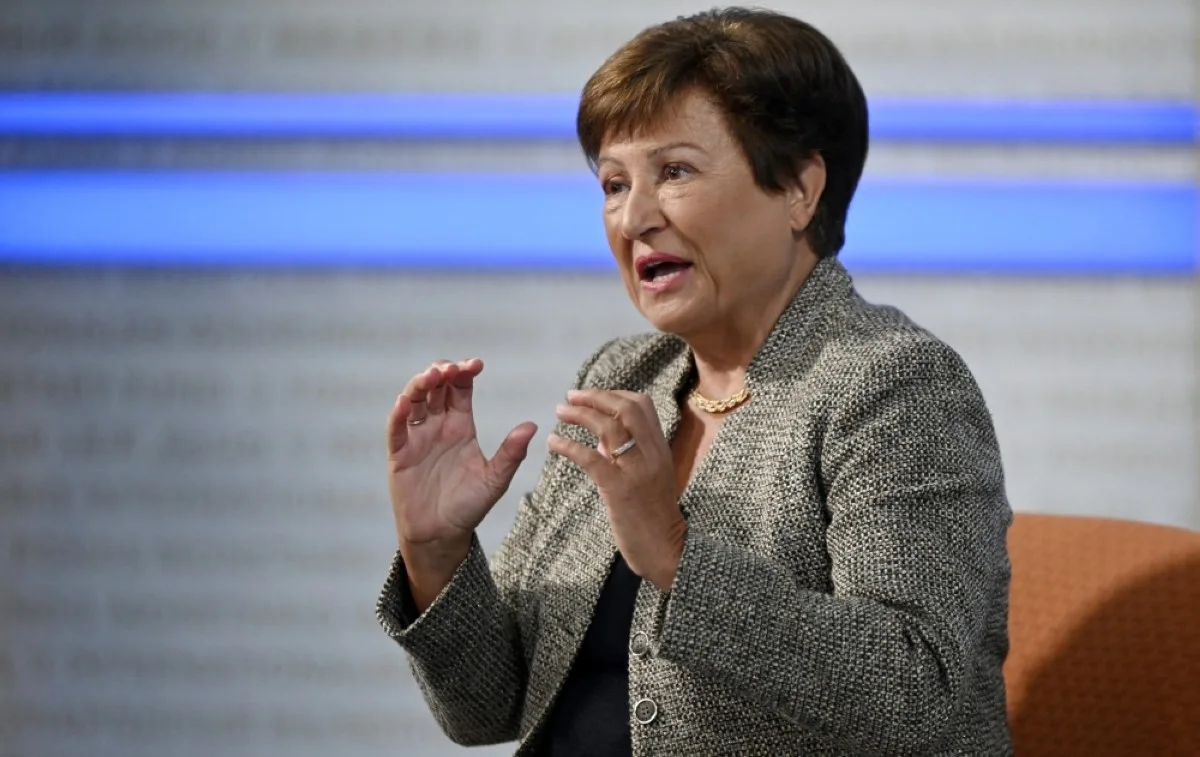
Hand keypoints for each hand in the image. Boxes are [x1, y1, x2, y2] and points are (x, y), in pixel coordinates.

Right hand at [387, 359, 536, 605]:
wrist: (442, 535)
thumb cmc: (468, 506)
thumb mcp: (495, 479)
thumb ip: (511, 453)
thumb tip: (532, 425)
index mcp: (461, 426)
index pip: (460, 389)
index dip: (465, 372)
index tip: (476, 365)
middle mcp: (437, 426)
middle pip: (435, 387)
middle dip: (442, 372)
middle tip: (452, 368)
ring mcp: (416, 438)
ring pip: (414, 401)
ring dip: (420, 385)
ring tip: (432, 375)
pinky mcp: (399, 455)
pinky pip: (396, 429)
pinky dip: (398, 413)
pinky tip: (405, 402)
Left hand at [549, 389, 686, 590]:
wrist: (667, 550)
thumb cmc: (655, 516)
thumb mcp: (651, 477)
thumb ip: (632, 455)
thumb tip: (601, 441)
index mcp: (660, 448)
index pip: (641, 404)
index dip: (613, 394)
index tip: (591, 395)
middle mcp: (651, 453)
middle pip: (625, 408)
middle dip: (595, 397)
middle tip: (570, 397)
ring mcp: (636, 471)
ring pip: (609, 427)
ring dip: (580, 414)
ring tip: (560, 412)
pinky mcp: (619, 490)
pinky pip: (591, 459)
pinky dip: (568, 446)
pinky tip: (553, 443)